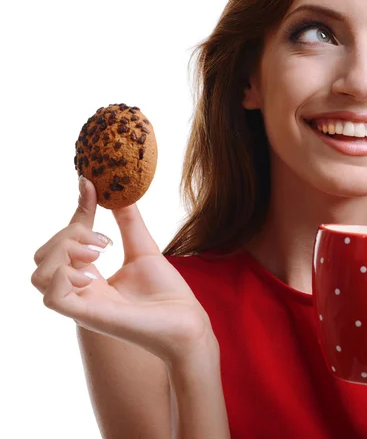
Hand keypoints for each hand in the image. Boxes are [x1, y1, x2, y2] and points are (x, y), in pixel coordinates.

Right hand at [31, 176, 214, 363]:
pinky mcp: (89, 316)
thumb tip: (119, 190)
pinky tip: (93, 272)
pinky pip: (51, 297)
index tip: (88, 184)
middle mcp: (81, 289)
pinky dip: (64, 275)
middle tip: (104, 242)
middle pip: (44, 254)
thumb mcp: (143, 248)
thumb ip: (128, 222)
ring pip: (40, 272)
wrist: (186, 322)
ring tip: (98, 254)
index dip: (78, 210)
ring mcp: (82, 303)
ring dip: (64, 252)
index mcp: (91, 275)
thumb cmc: (167, 293)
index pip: (69, 239)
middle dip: (69, 234)